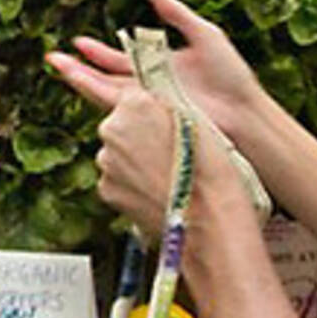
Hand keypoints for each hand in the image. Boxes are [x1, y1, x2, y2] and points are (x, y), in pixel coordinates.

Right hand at [46, 0, 266, 144]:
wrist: (244, 109)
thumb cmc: (230, 73)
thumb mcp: (203, 33)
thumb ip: (175, 13)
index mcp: (157, 67)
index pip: (120, 59)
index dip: (97, 51)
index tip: (77, 42)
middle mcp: (147, 87)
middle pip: (104, 77)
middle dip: (77, 68)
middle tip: (51, 59)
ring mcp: (147, 102)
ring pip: (104, 91)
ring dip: (80, 80)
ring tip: (58, 67)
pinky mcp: (150, 114)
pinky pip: (119, 104)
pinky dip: (99, 95)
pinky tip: (82, 85)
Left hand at [98, 87, 250, 237]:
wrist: (211, 218)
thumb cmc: (211, 168)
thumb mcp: (195, 120)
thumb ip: (163, 108)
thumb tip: (150, 105)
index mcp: (135, 103)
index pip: (131, 99)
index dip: (151, 115)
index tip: (166, 128)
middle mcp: (112, 127)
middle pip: (120, 126)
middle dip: (139, 137)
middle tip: (170, 156)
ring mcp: (106, 160)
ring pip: (117, 155)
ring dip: (135, 163)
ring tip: (166, 178)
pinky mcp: (105, 188)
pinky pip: (116, 180)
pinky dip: (131, 185)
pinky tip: (156, 192)